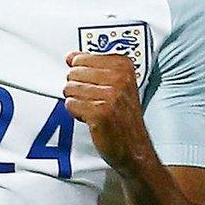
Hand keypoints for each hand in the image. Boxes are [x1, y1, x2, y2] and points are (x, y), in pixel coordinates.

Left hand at [64, 51, 156, 177]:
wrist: (135, 147)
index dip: (82, 74)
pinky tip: (90, 117)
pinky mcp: (100, 112)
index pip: (81, 58)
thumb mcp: (116, 84)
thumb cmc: (123, 116)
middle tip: (93, 99)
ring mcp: (110, 95)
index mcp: (124, 66)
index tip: (95, 84)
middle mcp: (119, 78)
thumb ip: (92, 66)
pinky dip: (76, 112)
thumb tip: (70, 56)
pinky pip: (71, 104)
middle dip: (78, 87)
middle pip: (74, 72)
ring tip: (93, 108)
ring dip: (77, 101)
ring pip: (70, 88)